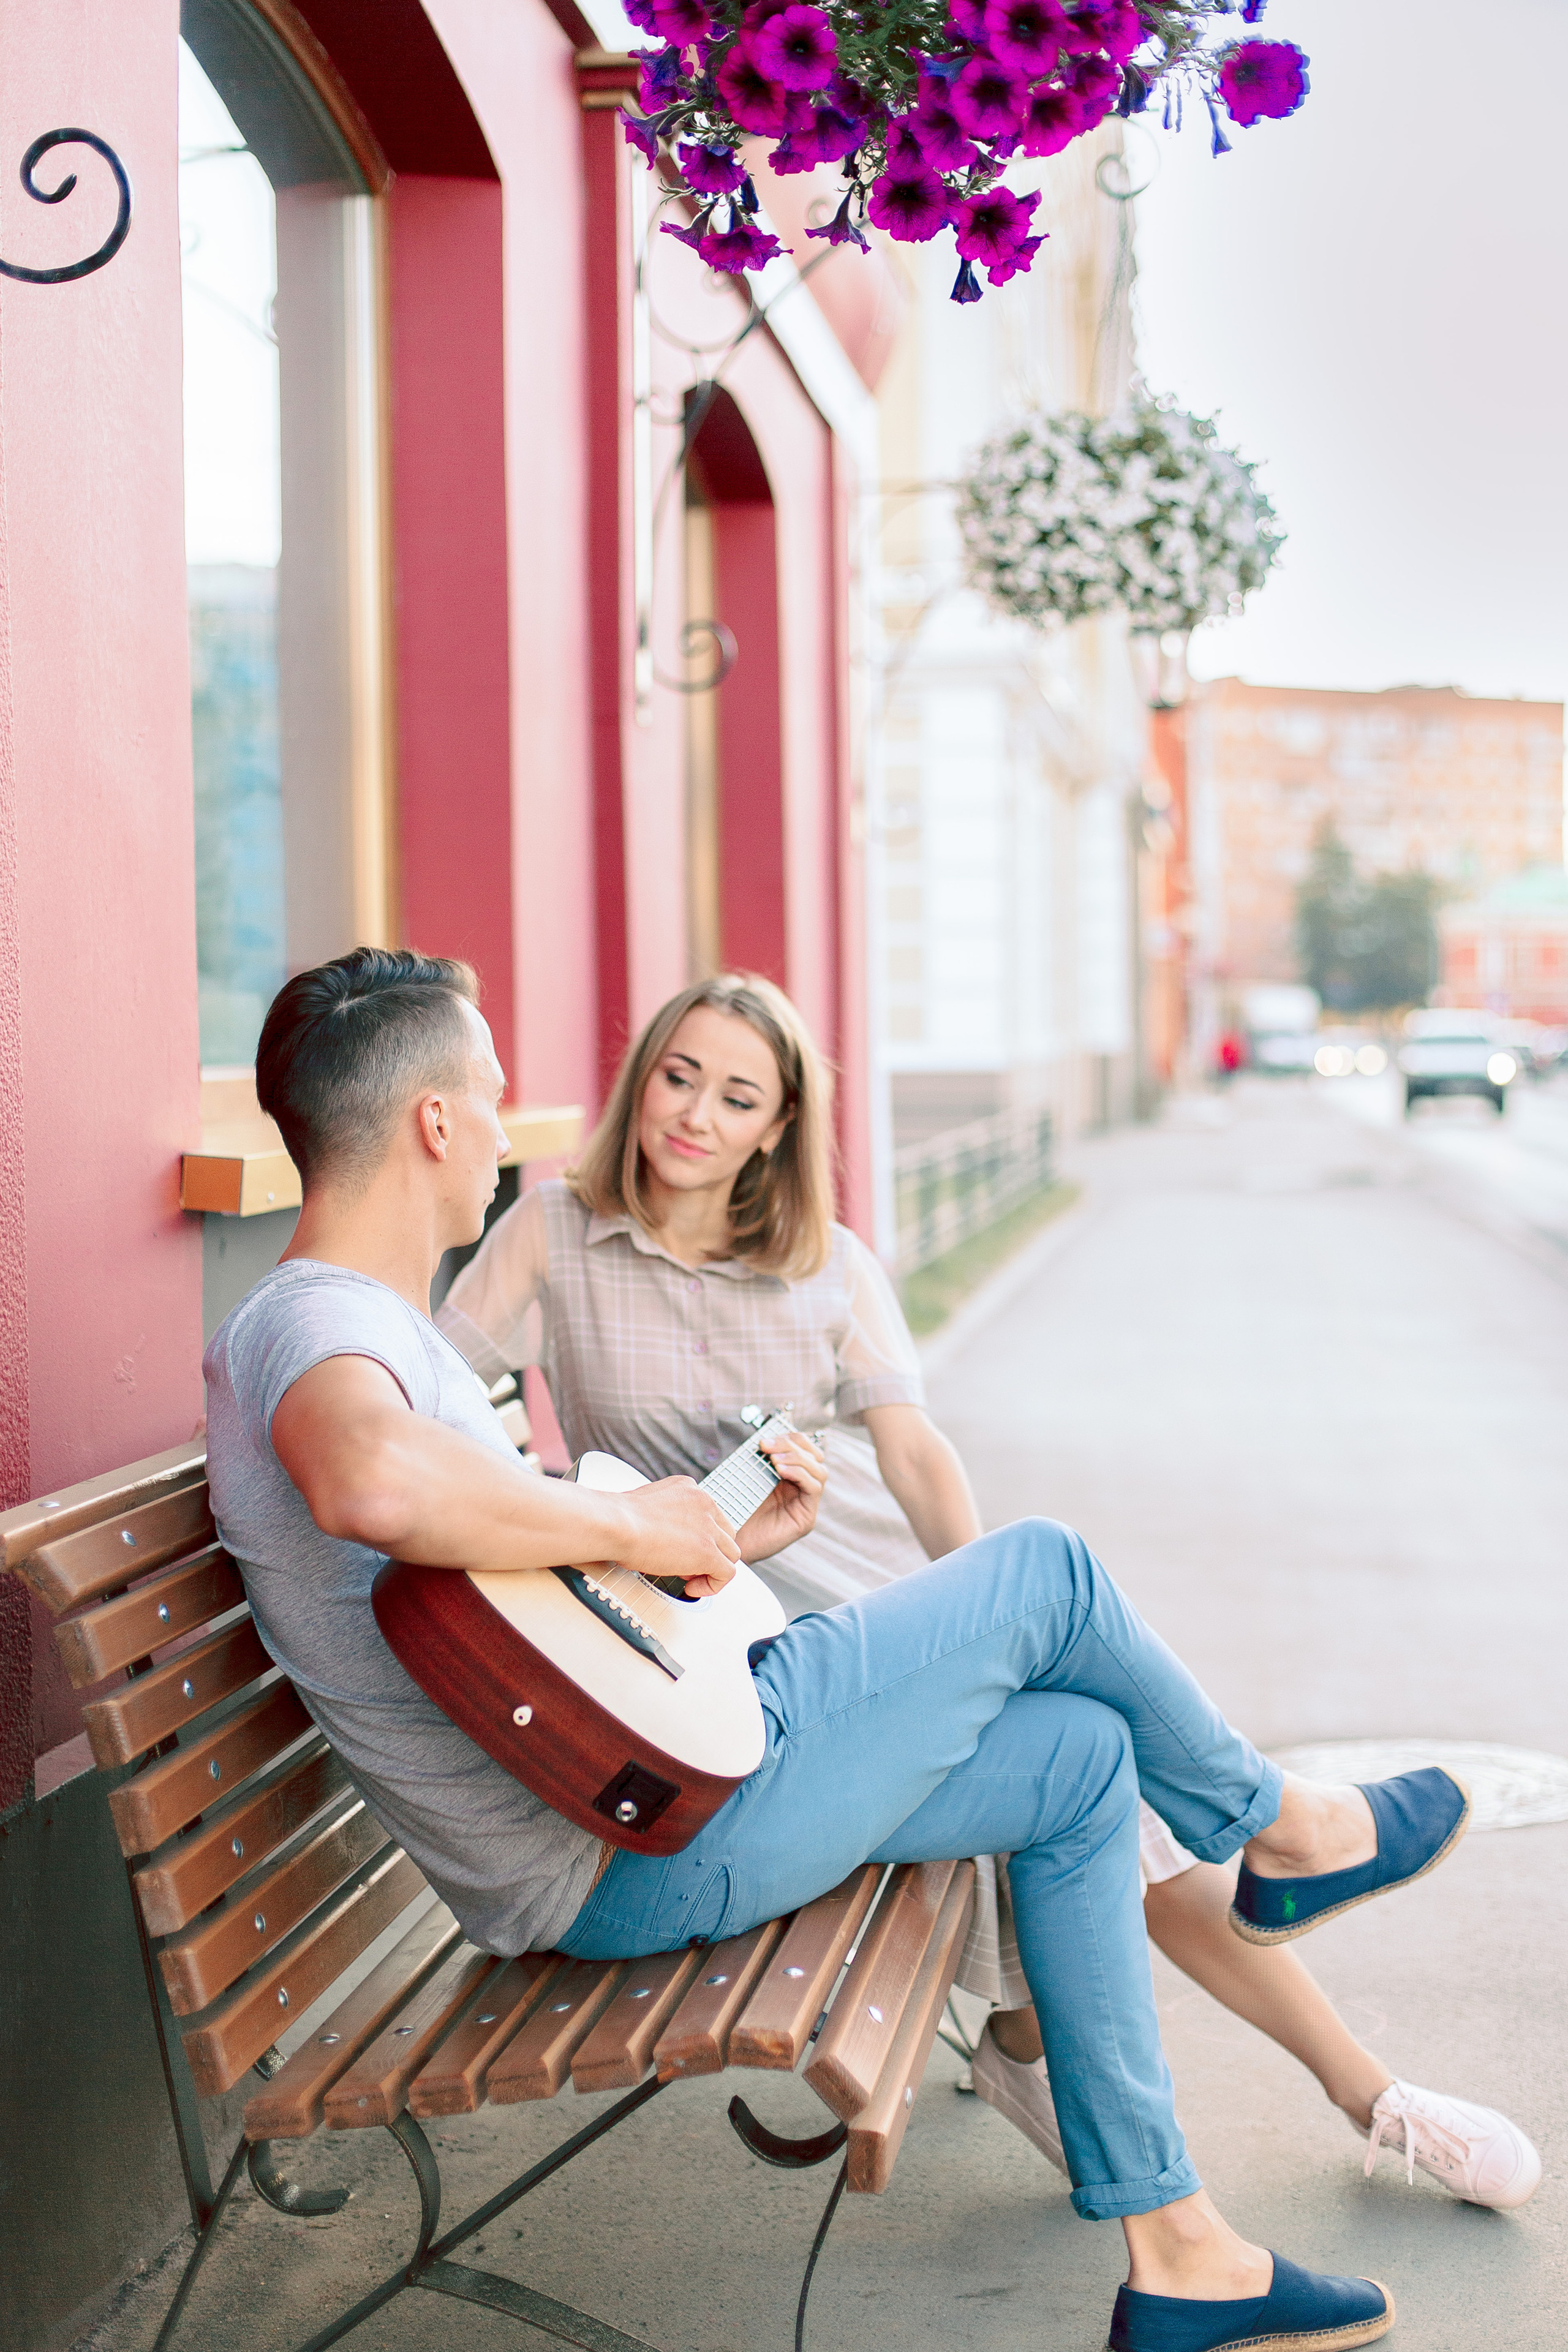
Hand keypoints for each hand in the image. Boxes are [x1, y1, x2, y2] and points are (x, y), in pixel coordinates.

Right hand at [617, 1477, 741, 1595]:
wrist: (616, 1524)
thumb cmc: (618, 1518)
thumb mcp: (647, 1506)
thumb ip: (663, 1516)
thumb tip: (664, 1538)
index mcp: (689, 1489)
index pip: (711, 1516)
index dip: (701, 1537)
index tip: (684, 1550)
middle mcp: (704, 1503)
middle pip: (726, 1533)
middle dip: (711, 1552)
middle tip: (687, 1565)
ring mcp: (708, 1527)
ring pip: (731, 1552)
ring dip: (713, 1568)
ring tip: (690, 1578)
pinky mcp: (708, 1551)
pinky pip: (727, 1573)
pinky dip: (714, 1585)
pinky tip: (692, 1587)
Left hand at [736, 1431, 825, 1563]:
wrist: (727, 1543)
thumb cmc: (735, 1512)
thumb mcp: (748, 1480)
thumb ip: (760, 1461)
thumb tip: (764, 1440)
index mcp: (789, 1477)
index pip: (804, 1449)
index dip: (790, 1438)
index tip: (766, 1438)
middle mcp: (801, 1490)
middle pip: (815, 1457)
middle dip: (792, 1445)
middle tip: (767, 1446)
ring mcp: (806, 1504)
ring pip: (819, 1471)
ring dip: (797, 1459)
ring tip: (774, 1459)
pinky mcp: (806, 1519)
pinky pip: (814, 1488)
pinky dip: (800, 1474)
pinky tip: (782, 1471)